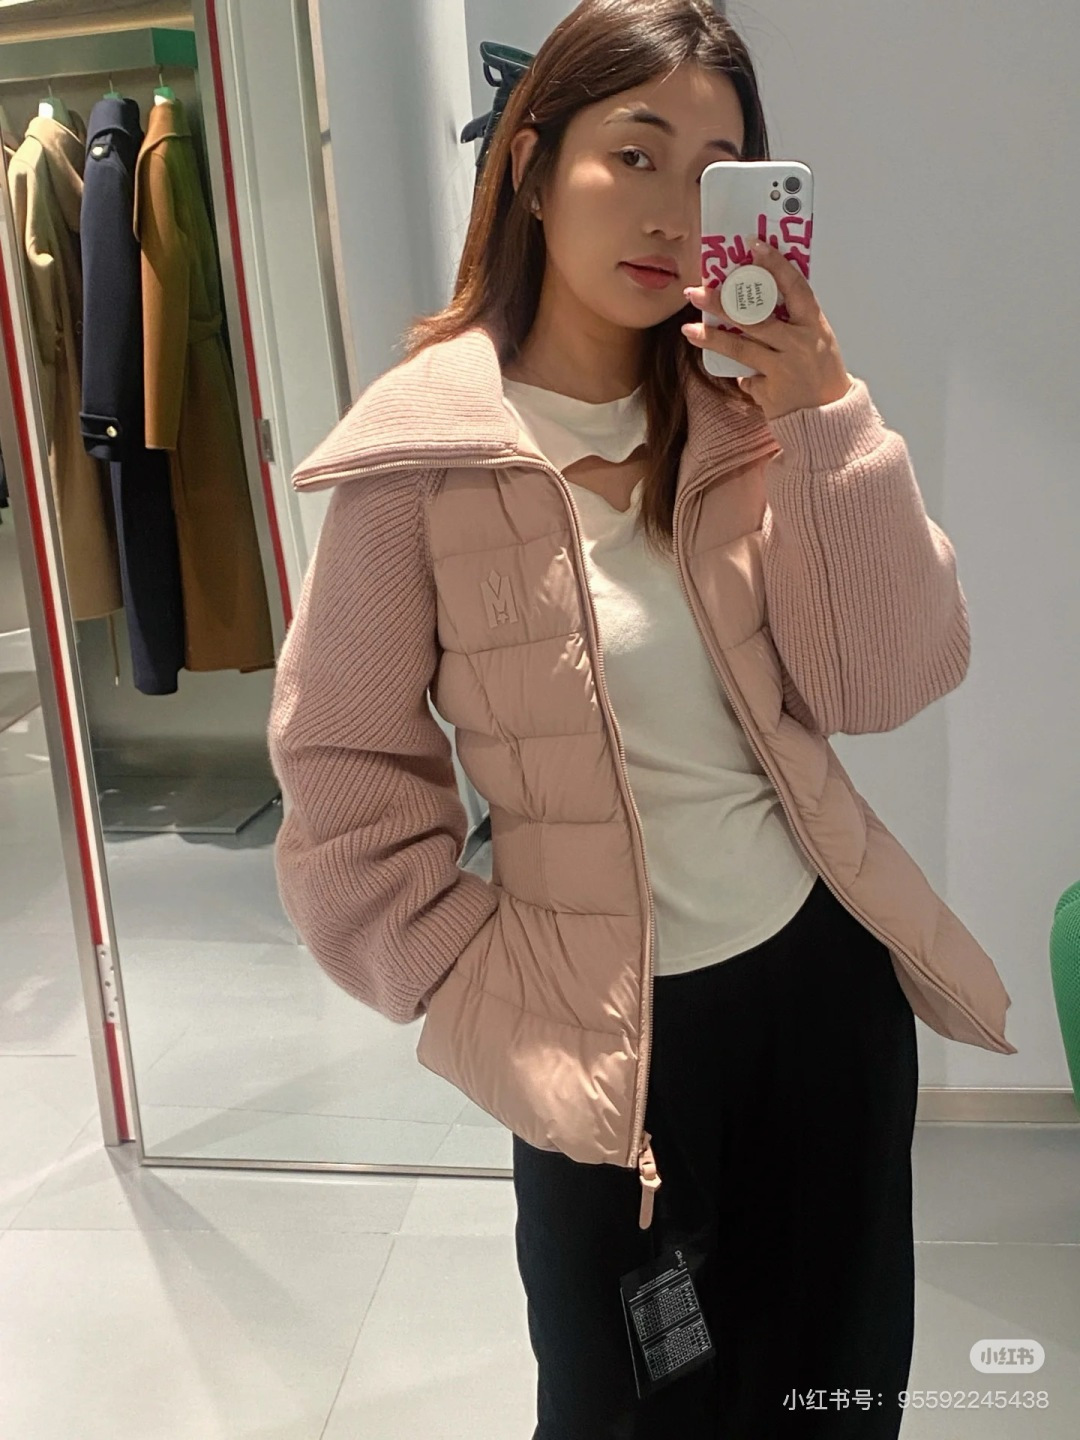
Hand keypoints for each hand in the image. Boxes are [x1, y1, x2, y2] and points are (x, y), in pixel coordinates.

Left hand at [681, 236, 850, 420]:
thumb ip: (793, 321)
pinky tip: (737, 375)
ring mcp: (782, 369)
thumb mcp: (817, 340)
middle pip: (755, 317)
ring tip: (688, 328)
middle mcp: (798, 344)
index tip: (754, 245)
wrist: (828, 418)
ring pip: (741, 348)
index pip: (794, 286)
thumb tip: (759, 299)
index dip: (775, 264)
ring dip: (712, 337)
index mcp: (813, 325)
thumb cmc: (822, 374)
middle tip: (697, 291)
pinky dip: (740, 375)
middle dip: (723, 302)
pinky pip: (746, 377)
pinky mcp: (769, 391)